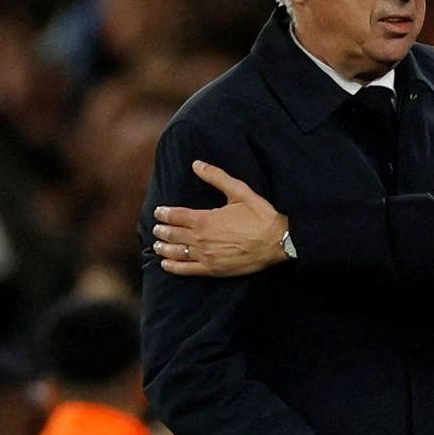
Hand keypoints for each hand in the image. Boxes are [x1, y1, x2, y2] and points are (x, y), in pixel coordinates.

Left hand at [153, 160, 289, 276]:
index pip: (176, 216)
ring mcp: (205, 256)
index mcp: (205, 219)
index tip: (158, 212)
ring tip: (156, 244)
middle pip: (173, 234)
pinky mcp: (212, 270)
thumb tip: (196, 164)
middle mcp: (200, 238)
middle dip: (162, 230)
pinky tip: (165, 264)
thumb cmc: (260, 216)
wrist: (277, 242)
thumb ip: (217, 177)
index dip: (164, 213)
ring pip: (176, 252)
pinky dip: (173, 267)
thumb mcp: (240, 192)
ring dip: (163, 247)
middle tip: (156, 228)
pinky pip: (186, 270)